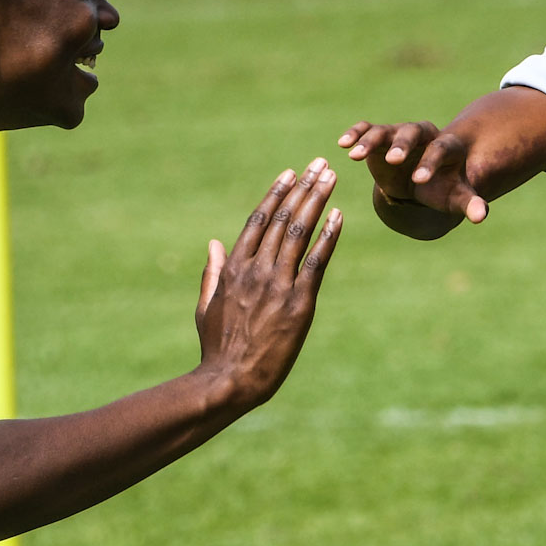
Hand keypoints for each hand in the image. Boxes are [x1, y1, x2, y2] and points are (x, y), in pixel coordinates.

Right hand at [194, 160, 342, 402]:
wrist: (229, 381)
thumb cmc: (217, 348)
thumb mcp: (206, 306)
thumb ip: (213, 271)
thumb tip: (213, 242)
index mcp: (233, 268)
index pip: (258, 221)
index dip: (276, 194)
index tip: (290, 173)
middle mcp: (256, 270)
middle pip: (283, 219)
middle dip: (303, 188)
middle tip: (319, 164)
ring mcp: (277, 285)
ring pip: (299, 233)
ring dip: (317, 201)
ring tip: (331, 178)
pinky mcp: (299, 304)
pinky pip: (316, 262)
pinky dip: (328, 236)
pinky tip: (339, 217)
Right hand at [336, 120, 489, 222]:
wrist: (424, 180)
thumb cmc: (442, 187)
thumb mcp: (455, 196)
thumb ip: (469, 203)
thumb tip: (482, 216)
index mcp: (447, 146)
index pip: (440, 150)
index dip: (431, 164)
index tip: (420, 181)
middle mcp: (423, 134)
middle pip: (414, 132)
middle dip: (403, 145)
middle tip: (394, 160)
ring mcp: (400, 133)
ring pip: (386, 130)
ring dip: (371, 140)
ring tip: (355, 156)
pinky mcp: (381, 137)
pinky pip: (367, 129)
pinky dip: (356, 134)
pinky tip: (343, 144)